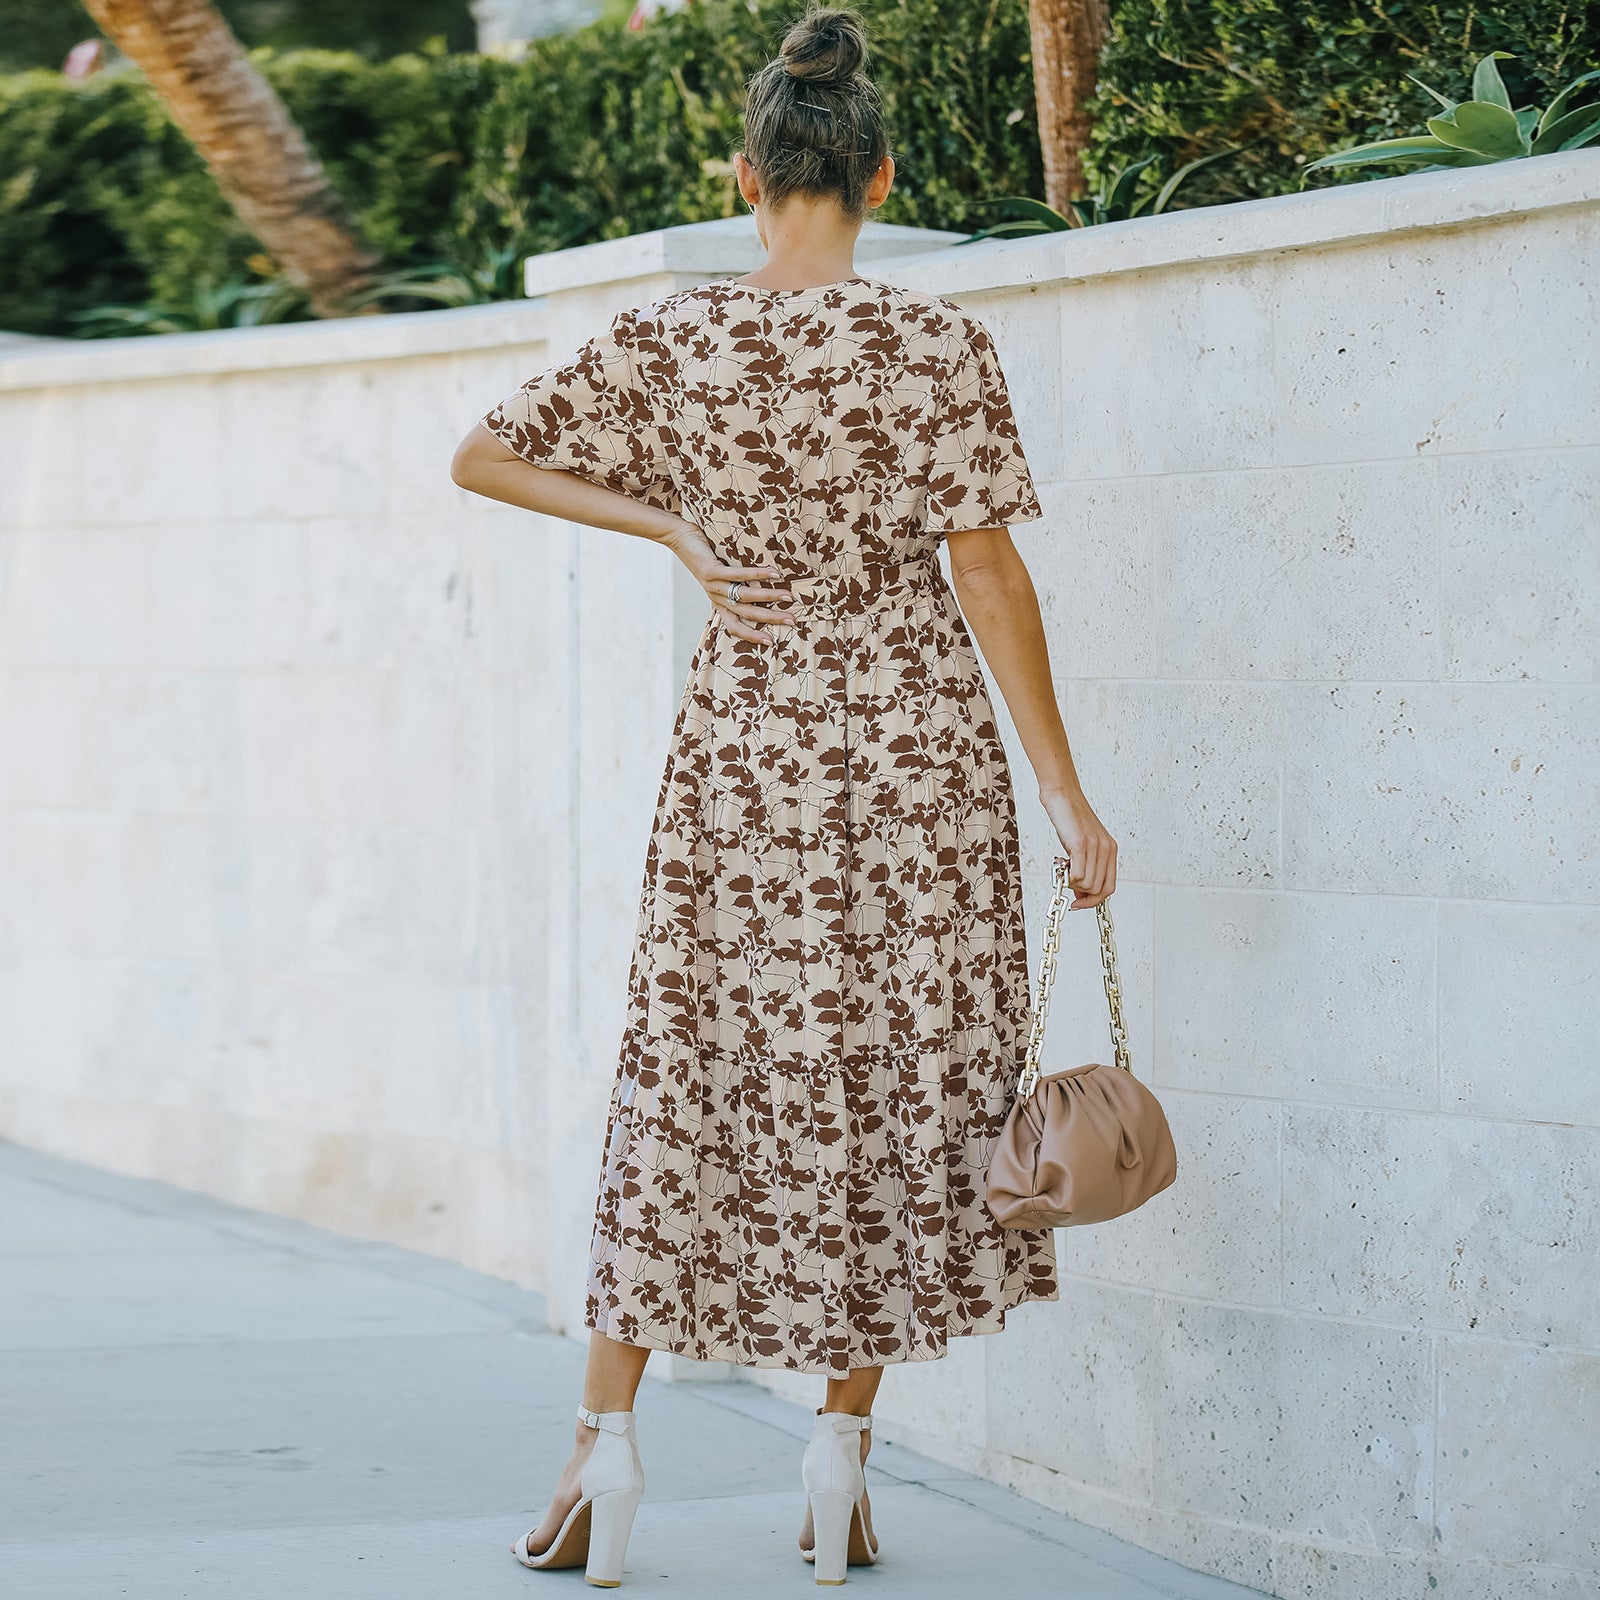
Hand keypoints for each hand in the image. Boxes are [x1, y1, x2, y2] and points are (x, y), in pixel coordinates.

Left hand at [658, 518, 795, 644]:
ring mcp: (713, 585)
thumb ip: (737, 581)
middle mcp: (716, 597)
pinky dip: (758, 575)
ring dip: (769, 597)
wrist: (679, 538)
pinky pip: (738, 575)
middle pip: (746, 614)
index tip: (771, 642)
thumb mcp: (721, 573)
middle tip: (792, 621)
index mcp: (718, 602)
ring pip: (745, 596)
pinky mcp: (711, 570)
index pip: (735, 626)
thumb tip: (767, 581)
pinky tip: (774, 573)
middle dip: (770, 619)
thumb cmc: (704, 554)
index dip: (752, 636)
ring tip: (789, 597)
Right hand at [1039, 787, 1116, 908]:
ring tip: (1063, 868)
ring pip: (1088, 885)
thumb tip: (1080, 892)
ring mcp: (1094, 846)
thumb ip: (1086, 867)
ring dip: (1072, 884)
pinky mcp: (1080, 843)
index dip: (1093, 900)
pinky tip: (1061, 864)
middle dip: (1080, 894)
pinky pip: (1078, 874)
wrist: (1062, 795)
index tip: (1078, 903)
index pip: (1109, 888)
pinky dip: (1067, 877)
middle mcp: (1106, 849)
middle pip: (1098, 889)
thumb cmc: (1069, 819)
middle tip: (1066, 882)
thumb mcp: (1083, 845)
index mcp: (1110, 850)